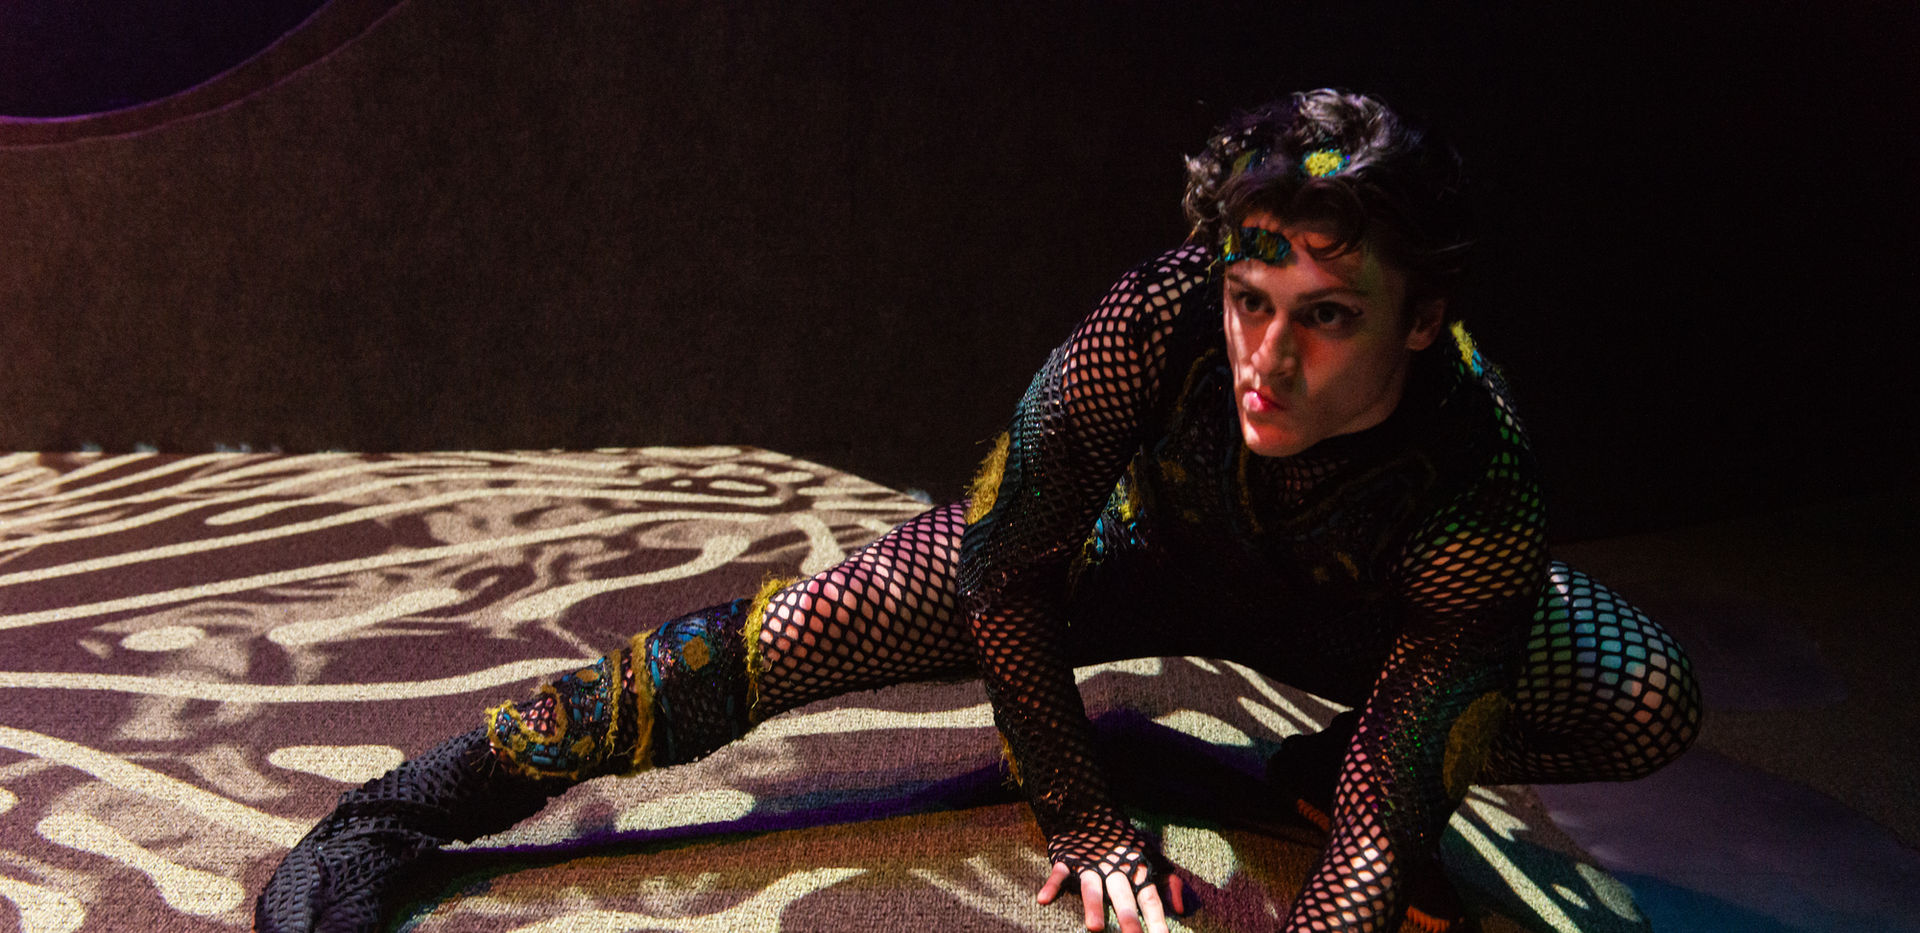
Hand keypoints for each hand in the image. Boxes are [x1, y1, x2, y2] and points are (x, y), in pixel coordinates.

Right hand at [1036, 858, 1188, 932]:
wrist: (1090, 810)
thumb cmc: (1124, 843)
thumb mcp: (1150, 858)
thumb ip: (1168, 883)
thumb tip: (1182, 909)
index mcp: (1135, 870)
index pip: (1149, 898)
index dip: (1157, 919)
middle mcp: (1114, 869)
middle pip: (1122, 896)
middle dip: (1128, 918)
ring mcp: (1089, 864)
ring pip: (1092, 887)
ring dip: (1093, 906)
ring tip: (1094, 928)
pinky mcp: (1067, 858)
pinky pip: (1059, 873)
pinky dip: (1051, 885)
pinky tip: (1043, 900)